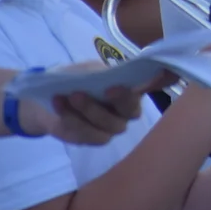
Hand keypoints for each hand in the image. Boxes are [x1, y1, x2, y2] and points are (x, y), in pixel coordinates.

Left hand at [20, 65, 178, 145]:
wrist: (46, 99)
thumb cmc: (74, 80)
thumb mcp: (89, 70)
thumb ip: (107, 73)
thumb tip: (126, 72)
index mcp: (131, 87)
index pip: (155, 83)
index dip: (163, 80)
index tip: (164, 71)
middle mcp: (127, 109)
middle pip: (132, 109)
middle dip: (120, 99)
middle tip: (106, 88)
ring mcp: (112, 127)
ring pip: (110, 125)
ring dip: (89, 109)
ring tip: (70, 95)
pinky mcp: (94, 139)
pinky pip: (89, 135)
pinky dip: (73, 119)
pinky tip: (60, 104)